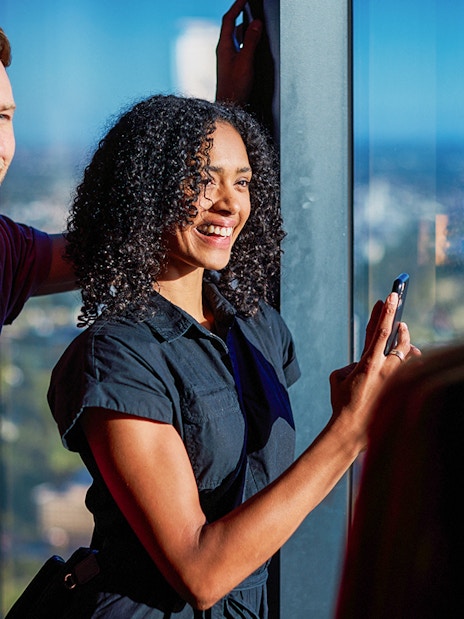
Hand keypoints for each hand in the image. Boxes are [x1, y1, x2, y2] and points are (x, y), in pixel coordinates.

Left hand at [215, 0, 262, 104]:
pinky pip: (240, 49)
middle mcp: (224, 51)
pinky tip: (255, 50)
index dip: (237, 6)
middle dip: (242, 18)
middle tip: (253, 12)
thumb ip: (251, 41)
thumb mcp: (245, 61)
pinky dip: (248, 45)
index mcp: (224, 46)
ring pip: (237, 39)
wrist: (230, 107)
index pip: (229, 19)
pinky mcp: (233, 68)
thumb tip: (256, 24)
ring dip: (247, 33)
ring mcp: (228, 59)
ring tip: (257, 31)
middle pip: (233, 27)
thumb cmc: (235, 87)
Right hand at [329, 293, 420, 451]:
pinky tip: (410, 355)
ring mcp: (395, 380)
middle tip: (395, 307)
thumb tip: (363, 361)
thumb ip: (352, 363)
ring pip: (408, 352)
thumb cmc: (342, 402)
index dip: (386, 312)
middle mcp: (384, 369)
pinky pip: (411, 369)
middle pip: (398, 337)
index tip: (390, 296)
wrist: (352, 429)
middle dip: (396, 319)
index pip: (380, 331)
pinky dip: (409, 360)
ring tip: (402, 332)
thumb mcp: (338, 377)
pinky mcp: (399, 389)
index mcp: (367, 363)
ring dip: (405, 340)